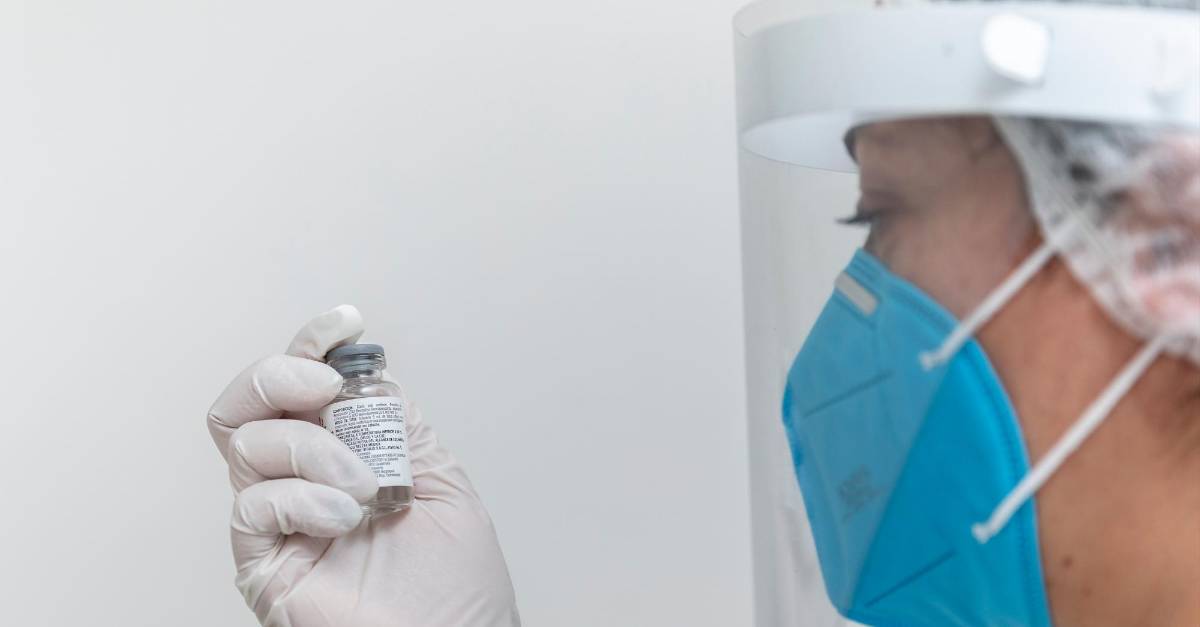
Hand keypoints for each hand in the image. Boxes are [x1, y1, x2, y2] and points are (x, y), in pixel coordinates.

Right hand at [207, 305, 519, 626]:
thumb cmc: (456, 589)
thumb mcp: (442, 482)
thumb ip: (401, 426)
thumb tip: (368, 372)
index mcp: (347, 455)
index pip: (306, 384)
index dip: (313, 343)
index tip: (345, 324)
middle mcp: (304, 481)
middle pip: (248, 402)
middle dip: (281, 373)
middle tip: (326, 387)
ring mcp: (280, 521)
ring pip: (247, 442)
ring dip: (314, 450)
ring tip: (366, 488)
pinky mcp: (262, 563)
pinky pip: (252, 504)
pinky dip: (302, 497)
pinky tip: (344, 517)